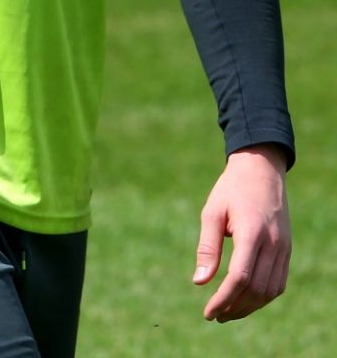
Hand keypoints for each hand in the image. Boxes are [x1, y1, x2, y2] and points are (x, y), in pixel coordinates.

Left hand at [194, 144, 290, 321]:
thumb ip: (207, 248)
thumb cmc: (231, 190)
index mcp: (252, 233)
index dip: (224, 299)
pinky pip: (279, 282)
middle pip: (257, 289)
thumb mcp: (212, 213)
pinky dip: (263, 296)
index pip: (240, 278)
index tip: (208, 312)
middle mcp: (273, 244)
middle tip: (215, 316)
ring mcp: (284, 248)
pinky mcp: (287, 250)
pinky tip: (245, 300)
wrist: (262, 171)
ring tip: (228, 313)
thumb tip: (199, 282)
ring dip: (250, 307)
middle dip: (235, 308)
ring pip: (271, 290)